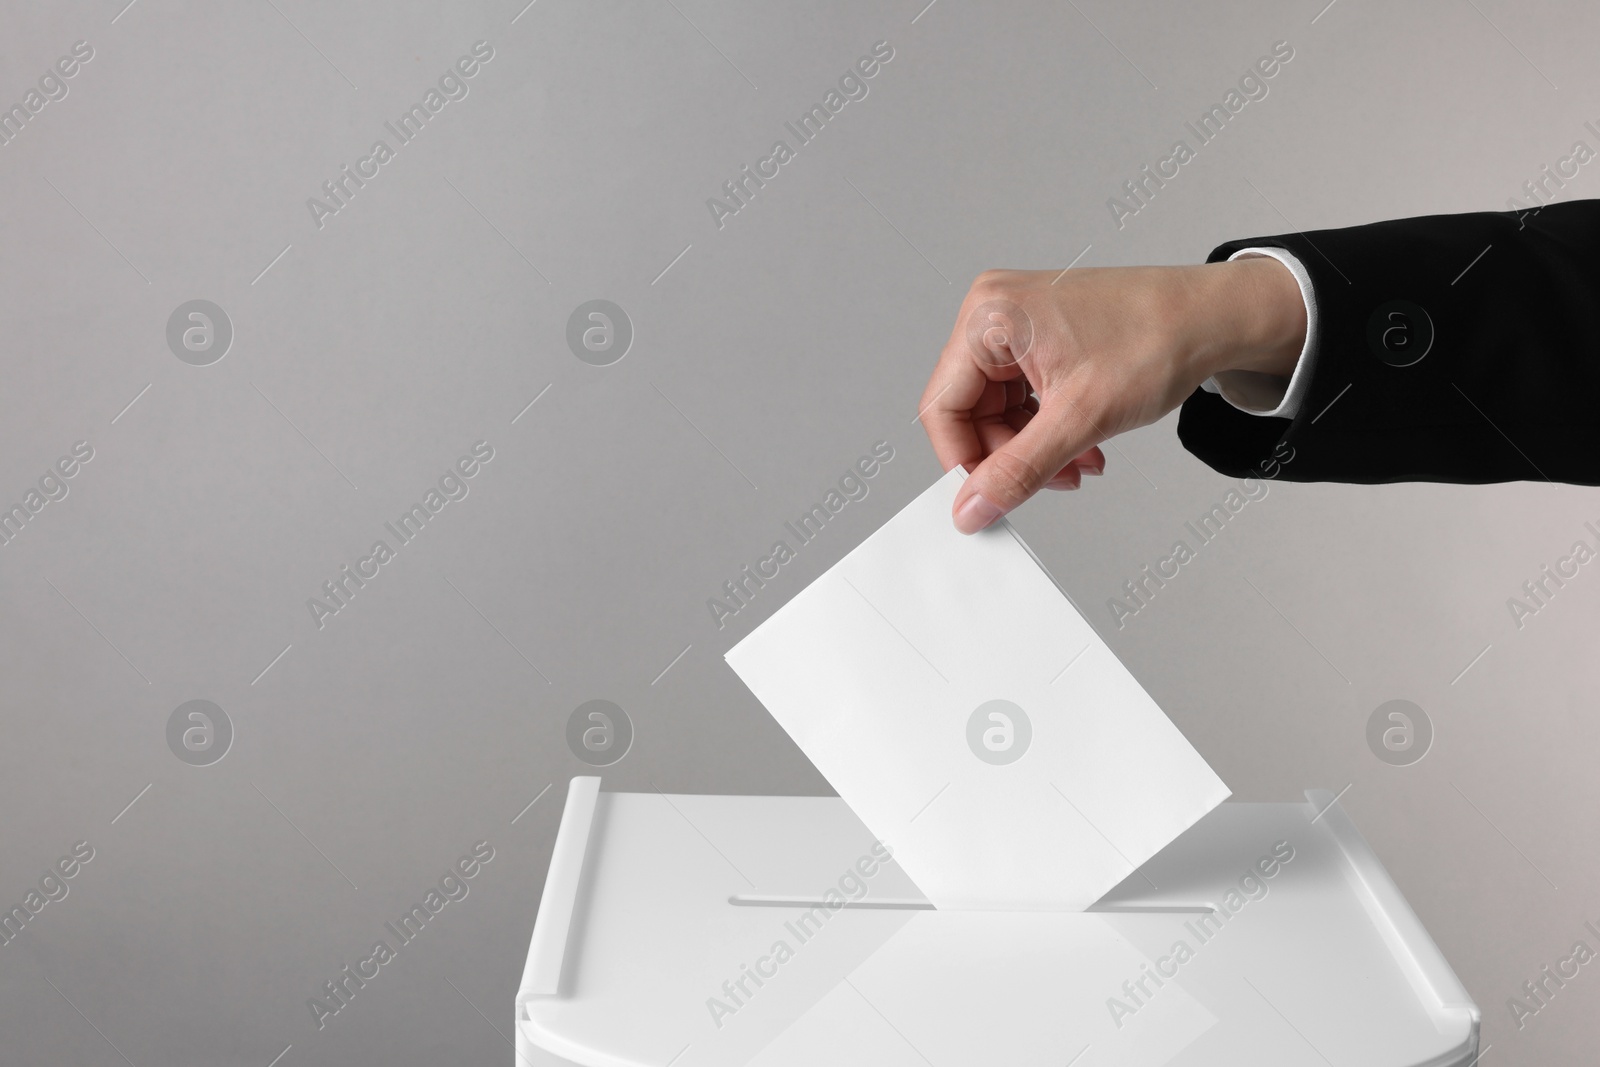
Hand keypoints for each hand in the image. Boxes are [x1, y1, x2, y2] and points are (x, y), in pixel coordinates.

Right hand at [919, 258, 1305, 531]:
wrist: (1212, 317)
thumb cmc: (1156, 338)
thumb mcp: (1081, 419)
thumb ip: (1019, 470)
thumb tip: (973, 507)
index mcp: (989, 317)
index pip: (944, 407)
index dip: (964, 462)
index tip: (988, 500)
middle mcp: (995, 312)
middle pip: (971, 411)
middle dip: (1011, 456)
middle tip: (1054, 480)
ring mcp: (1017, 323)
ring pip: (1000, 410)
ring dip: (1035, 448)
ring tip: (1080, 465)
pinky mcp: (1039, 337)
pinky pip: (1024, 396)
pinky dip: (1049, 428)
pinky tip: (1083, 445)